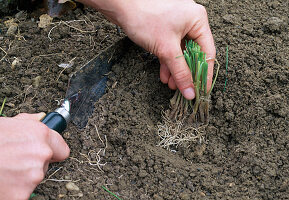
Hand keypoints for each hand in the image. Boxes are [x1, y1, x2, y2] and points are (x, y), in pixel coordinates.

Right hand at [0, 113, 69, 199]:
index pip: (62, 149)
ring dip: (22, 176)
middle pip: (46, 164)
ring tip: (4, 170)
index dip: (53, 151)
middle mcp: (41, 154)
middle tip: (13, 161)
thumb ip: (28, 123)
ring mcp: (33, 176)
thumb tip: (40, 118)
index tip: (48, 154)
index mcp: (39, 134)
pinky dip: (14, 191)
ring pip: (34, 178)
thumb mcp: (6, 124)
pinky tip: (2, 182)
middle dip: (33, 163)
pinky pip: (23, 193)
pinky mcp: (22, 194)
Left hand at [78, 0, 215, 98]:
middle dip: (186, 73)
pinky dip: (167, 62)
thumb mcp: (166, 49)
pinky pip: (170, 48)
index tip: (202, 90)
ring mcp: (177, 24)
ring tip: (170, 85)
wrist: (121, 6)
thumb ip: (180, 72)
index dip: (205, 74)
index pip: (207, 52)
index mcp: (198, 20)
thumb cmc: (145, 19)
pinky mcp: (165, 29)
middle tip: (184, 89)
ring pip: (180, 53)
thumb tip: (190, 92)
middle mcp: (190, 21)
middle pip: (194, 54)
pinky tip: (163, 75)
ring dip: (175, 70)